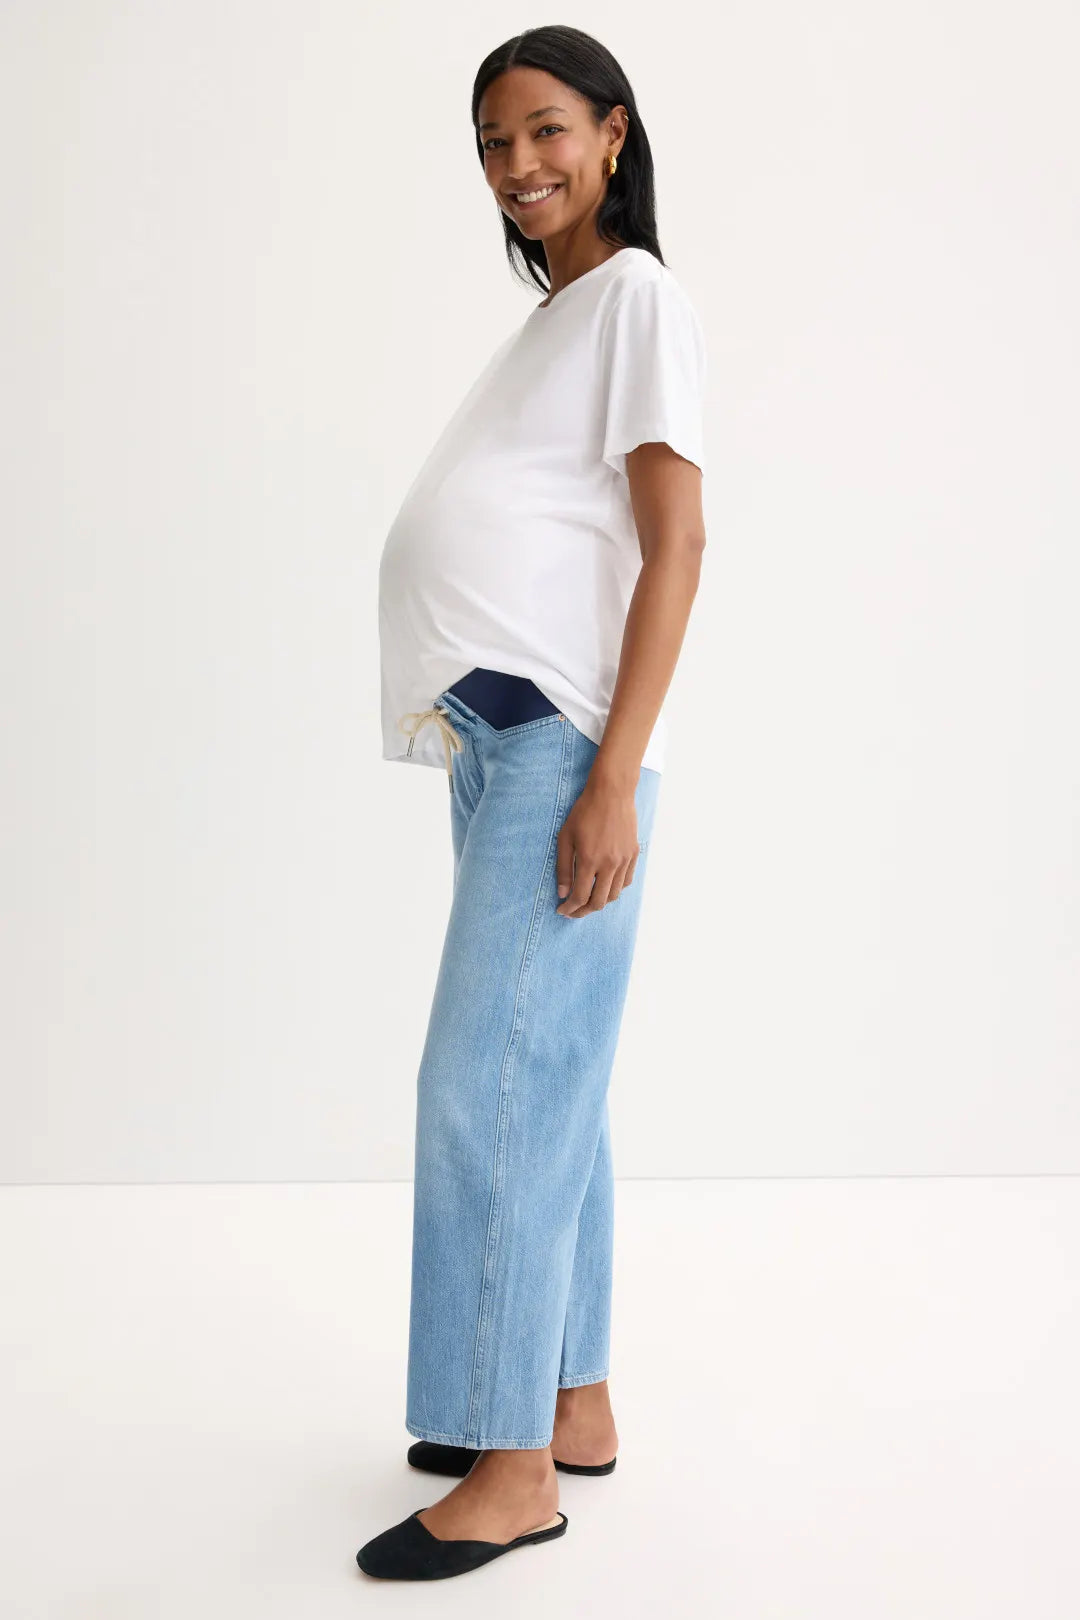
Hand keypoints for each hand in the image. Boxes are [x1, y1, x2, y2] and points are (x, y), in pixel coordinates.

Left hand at [555, 776, 639, 916]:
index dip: (569, 908)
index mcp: (589, 860)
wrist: (611, 793)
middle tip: (573, 912)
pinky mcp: (633, 854)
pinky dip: (615, 889)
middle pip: (599, 902)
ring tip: (588, 900)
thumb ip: (563, 868)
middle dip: (583, 911)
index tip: (561, 910)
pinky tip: (605, 886)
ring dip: (600, 902)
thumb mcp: (565, 837)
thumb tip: (563, 893)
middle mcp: (609, 864)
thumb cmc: (584, 812)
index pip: (580, 896)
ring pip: (614, 895)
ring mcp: (624, 860)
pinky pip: (626, 881)